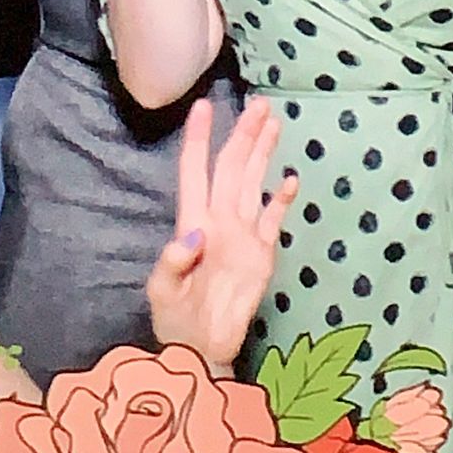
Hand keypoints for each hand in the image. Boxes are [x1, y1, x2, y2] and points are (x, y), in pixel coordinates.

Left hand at [148, 97, 297, 371]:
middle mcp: (218, 220)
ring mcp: (241, 235)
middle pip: (231, 167)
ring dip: (262, 153)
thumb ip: (173, 263)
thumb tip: (194, 234)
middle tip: (260, 104)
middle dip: (243, 134)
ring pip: (252, 183)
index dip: (199, 138)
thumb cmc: (174, 319)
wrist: (201, 349)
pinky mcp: (260, 254)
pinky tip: (290, 178)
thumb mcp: (162, 292)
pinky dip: (280, 198)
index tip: (203, 106)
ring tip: (273, 122)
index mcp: (192, 222)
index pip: (195, 170)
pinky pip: (271, 219)